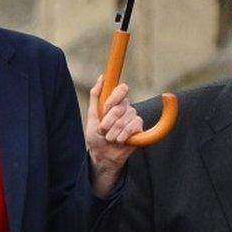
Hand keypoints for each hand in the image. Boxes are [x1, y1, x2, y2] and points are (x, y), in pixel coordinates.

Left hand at [86, 75, 142, 197]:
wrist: (102, 155)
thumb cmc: (96, 136)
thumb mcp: (92, 115)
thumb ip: (96, 95)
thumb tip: (102, 77)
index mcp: (115, 102)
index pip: (122, 89)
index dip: (114, 98)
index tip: (105, 109)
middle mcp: (126, 108)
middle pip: (120, 107)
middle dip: (108, 122)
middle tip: (103, 130)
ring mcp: (134, 118)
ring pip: (125, 119)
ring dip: (113, 132)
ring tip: (110, 138)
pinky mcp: (139, 129)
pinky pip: (133, 127)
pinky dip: (123, 135)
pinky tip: (119, 141)